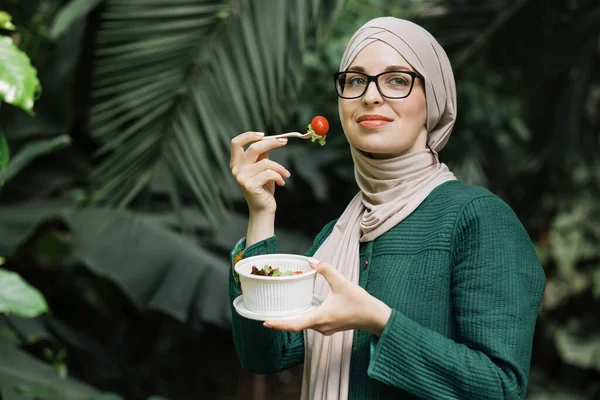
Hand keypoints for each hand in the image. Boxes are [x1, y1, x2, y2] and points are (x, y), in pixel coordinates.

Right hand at [230, 131, 289, 215]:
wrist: (263, 208)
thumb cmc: (264, 187)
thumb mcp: (262, 168)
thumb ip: (261, 155)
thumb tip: (269, 139)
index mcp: (236, 163)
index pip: (236, 143)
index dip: (249, 136)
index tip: (264, 135)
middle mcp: (236, 169)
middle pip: (253, 147)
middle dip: (271, 143)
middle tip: (284, 141)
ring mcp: (241, 178)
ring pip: (265, 162)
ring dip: (280, 167)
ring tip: (286, 174)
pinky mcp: (250, 186)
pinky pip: (269, 173)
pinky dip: (279, 176)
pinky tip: (282, 182)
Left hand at [263, 258, 391, 335]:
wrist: (375, 316)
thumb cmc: (359, 301)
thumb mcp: (341, 282)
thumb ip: (325, 269)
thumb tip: (311, 261)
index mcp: (320, 318)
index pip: (294, 325)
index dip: (278, 324)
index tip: (265, 322)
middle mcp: (320, 327)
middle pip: (296, 325)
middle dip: (281, 321)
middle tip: (267, 314)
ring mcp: (325, 329)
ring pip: (304, 324)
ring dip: (292, 319)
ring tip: (279, 311)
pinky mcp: (329, 327)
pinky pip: (311, 323)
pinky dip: (302, 317)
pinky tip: (300, 309)